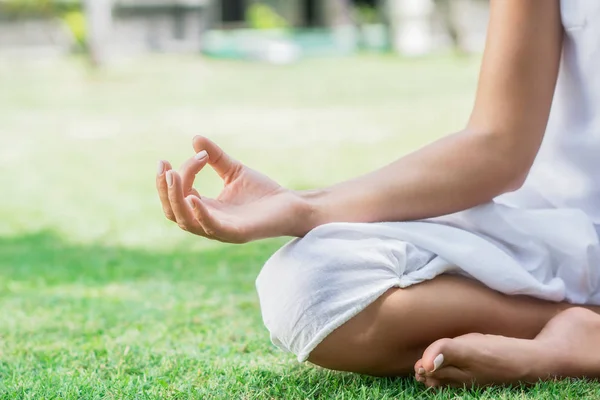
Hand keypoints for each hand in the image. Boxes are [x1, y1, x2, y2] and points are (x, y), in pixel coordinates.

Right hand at [156, 136, 312, 242]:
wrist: (293, 205)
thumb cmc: (263, 192)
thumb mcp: (234, 170)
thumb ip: (215, 158)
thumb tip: (195, 138)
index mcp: (206, 209)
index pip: (180, 194)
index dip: (182, 172)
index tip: (200, 154)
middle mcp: (208, 222)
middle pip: (173, 211)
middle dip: (165, 188)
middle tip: (165, 166)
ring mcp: (222, 230)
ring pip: (186, 221)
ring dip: (175, 198)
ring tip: (173, 175)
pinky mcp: (238, 233)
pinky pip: (211, 227)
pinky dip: (199, 214)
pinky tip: (193, 197)